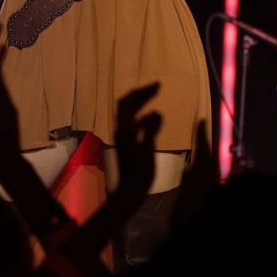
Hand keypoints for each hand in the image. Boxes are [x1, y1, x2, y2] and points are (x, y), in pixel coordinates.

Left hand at [112, 82, 161, 198]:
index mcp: (123, 129)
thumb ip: (151, 130)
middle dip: (139, 94)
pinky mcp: (126, 142)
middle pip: (125, 104)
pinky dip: (142, 115)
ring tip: (154, 97)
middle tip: (155, 87)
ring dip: (140, 103)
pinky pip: (132, 122)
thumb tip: (157, 112)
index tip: (157, 86)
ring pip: (128, 113)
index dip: (142, 92)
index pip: (128, 103)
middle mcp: (120, 129)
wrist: (130, 190)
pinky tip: (152, 118)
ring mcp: (122, 136)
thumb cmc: (139, 172)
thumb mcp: (147, 149)